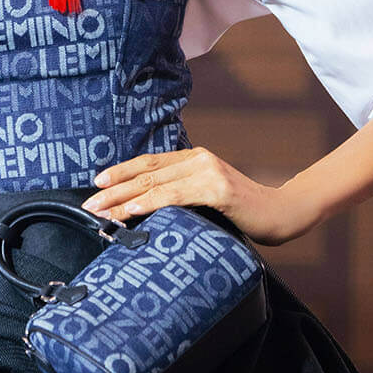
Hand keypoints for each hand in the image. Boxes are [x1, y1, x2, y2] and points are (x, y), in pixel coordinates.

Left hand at [79, 147, 317, 246]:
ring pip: (156, 184)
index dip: (120, 173)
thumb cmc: (244, 212)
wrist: (283, 214)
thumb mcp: (208, 198)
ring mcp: (209, 172)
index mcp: (194, 159)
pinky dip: (152, 202)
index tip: (96, 185)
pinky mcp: (218, 189)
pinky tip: (134, 210)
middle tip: (88, 205)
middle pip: (146, 172)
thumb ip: (183, 196)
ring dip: (124, 199)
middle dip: (113, 190)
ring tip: (102, 211)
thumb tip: (147, 208)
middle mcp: (198, 159)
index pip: (148, 164)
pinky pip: (177, 196)